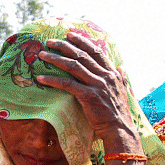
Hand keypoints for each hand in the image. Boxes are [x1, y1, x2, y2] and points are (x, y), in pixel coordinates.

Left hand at [37, 31, 138, 147]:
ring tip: (41, 55)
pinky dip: (52, 80)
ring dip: (55, 59)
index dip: (82, 41)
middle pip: (82, 55)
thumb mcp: (123, 91)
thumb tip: (121, 67)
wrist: (119, 129)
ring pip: (73, 66)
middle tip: (50, 41)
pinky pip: (67, 84)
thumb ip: (121, 78)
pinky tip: (40, 78)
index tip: (70, 34)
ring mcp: (97, 85)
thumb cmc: (117, 112)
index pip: (96, 52)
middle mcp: (105, 76)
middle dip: (64, 46)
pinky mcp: (88, 96)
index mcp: (112, 73)